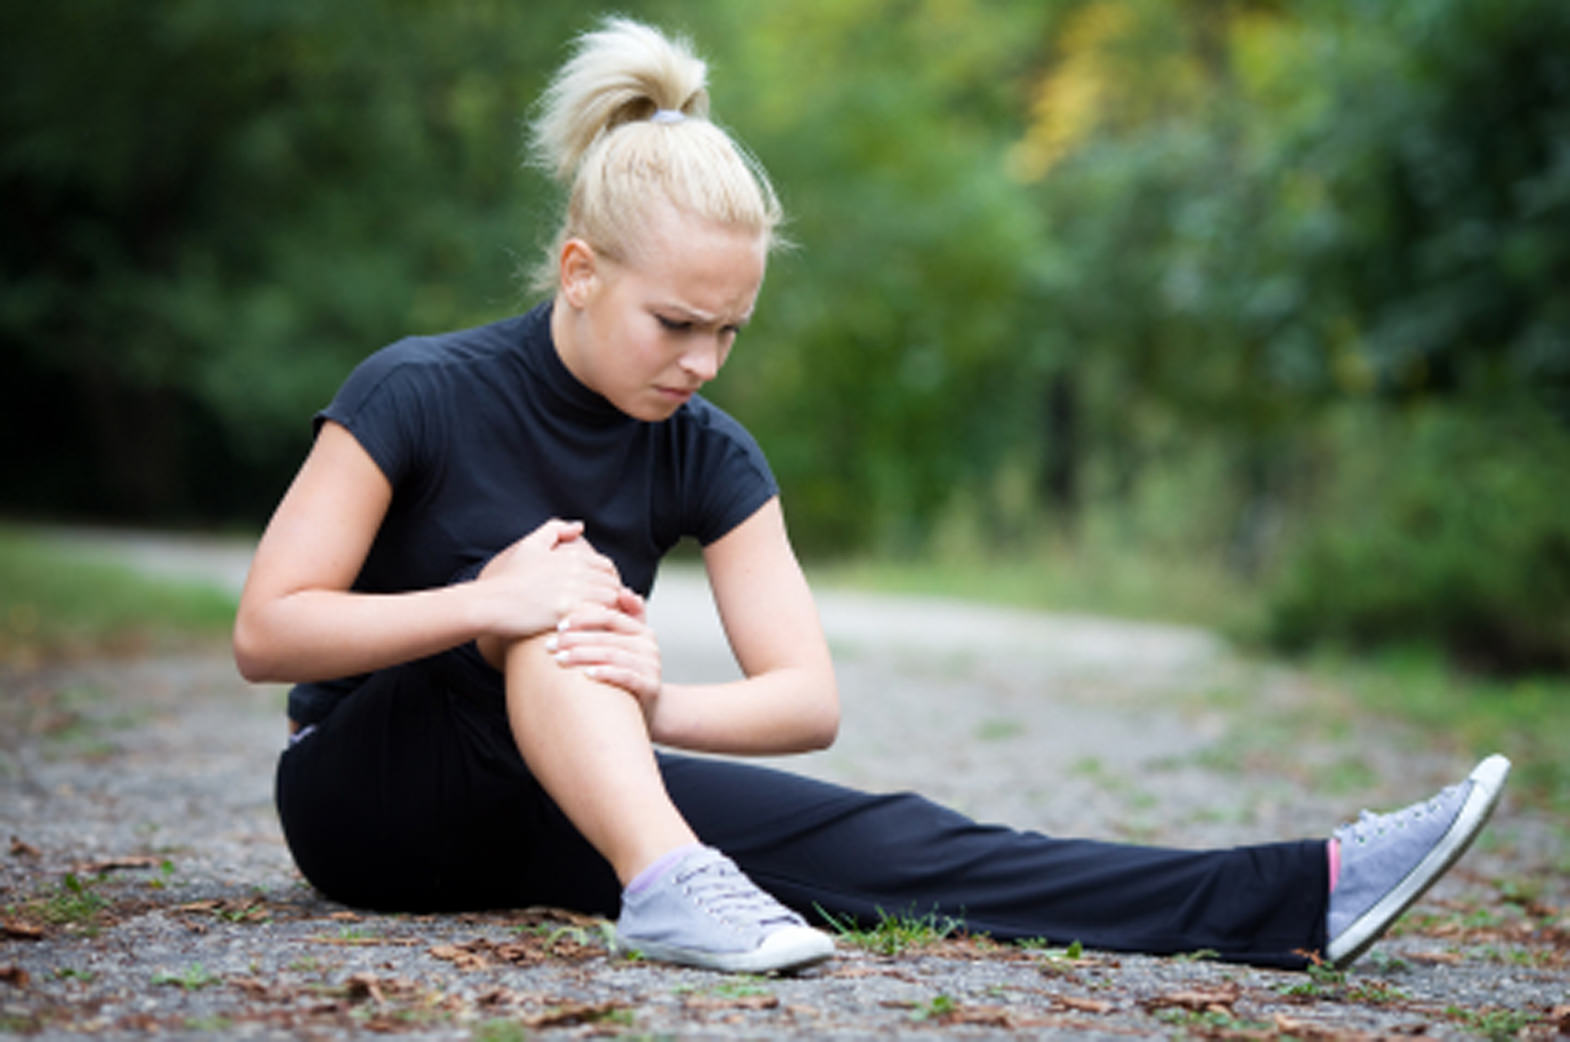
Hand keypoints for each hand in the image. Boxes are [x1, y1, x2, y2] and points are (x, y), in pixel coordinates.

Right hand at [473, 519, 624, 642]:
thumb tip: (579, 527)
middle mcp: (576, 570)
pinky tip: (592, 629)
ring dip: (610, 610)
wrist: (491, 602)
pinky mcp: (568, 610)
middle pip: (613, 583)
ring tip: (601, 621)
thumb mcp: (530, 544)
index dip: (608, 580)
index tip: (601, 594)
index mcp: (571, 556)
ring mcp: (573, 590)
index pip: (607, 566)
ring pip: (611, 599)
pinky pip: (600, 614)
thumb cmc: (509, 578)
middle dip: (613, 596)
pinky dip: (602, 621)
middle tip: (605, 611)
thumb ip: (555, 529)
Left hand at [547, 601, 662, 709]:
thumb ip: (625, 618)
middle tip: (551, 645)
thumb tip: (623, 591)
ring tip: (560, 659)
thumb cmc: (629, 671)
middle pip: (607, 637)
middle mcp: (649, 645)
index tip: (559, 626)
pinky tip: (586, 674)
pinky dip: (605, 673)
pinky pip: (625, 676)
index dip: (583, 619)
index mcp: (641, 630)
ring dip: (583, 656)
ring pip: (613, 655)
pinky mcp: (651, 686)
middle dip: (575, 640)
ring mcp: (651, 665)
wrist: (652, 707)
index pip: (610, 617)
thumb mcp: (627, 644)